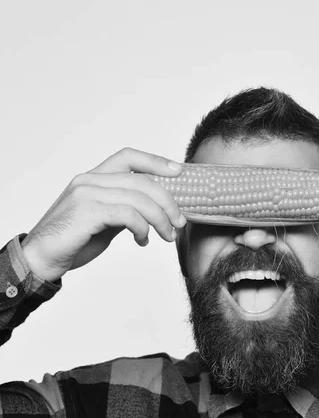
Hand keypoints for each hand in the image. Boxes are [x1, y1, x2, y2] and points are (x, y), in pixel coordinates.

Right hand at [21, 148, 185, 281]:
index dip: (155, 161)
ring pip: (138, 198)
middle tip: (179, 222)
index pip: (128, 157)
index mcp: (93, 178)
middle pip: (141, 180)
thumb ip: (123, 210)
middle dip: (167, 201)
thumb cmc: (72, 242)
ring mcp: (86, 194)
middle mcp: (89, 181)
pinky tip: (142, 241)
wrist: (41, 259)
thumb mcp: (104, 222)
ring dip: (160, 219)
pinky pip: (127, 214)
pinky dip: (142, 228)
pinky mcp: (87, 212)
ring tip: (166, 236)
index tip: (178, 171)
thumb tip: (151, 212)